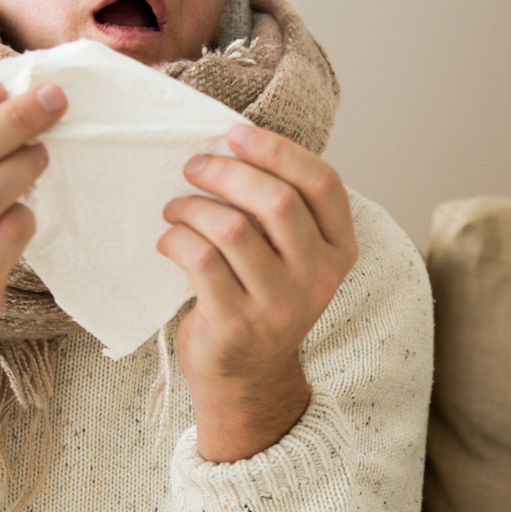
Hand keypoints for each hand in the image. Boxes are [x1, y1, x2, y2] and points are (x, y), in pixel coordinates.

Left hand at [158, 124, 358, 461]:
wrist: (248, 377)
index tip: (235, 134)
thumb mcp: (294, 255)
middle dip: (226, 172)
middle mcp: (319, 278)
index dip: (278, 150)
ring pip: (233, 228)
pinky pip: (200, 260)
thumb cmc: (262, 297)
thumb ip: (284, 209)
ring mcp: (279, 305)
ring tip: (176, 208)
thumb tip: (234, 143)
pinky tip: (169, 240)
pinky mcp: (236, 324)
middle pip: (278, 201)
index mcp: (341, 251)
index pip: (323, 183)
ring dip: (193, 206)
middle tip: (193, 166)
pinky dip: (176, 239)